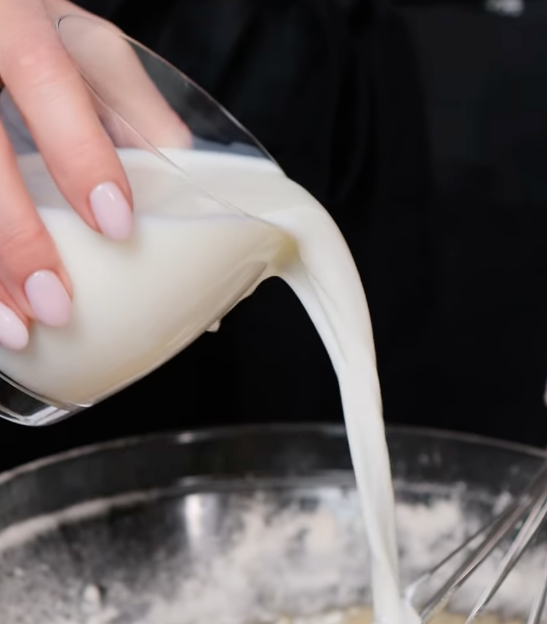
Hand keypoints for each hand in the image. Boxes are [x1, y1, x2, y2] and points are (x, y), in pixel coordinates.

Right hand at [0, 0, 188, 350]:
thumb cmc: (25, 29)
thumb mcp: (83, 48)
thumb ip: (132, 107)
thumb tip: (189, 177)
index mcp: (16, 15)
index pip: (44, 75)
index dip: (79, 152)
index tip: (115, 223)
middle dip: (16, 234)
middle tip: (56, 305)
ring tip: (14, 330)